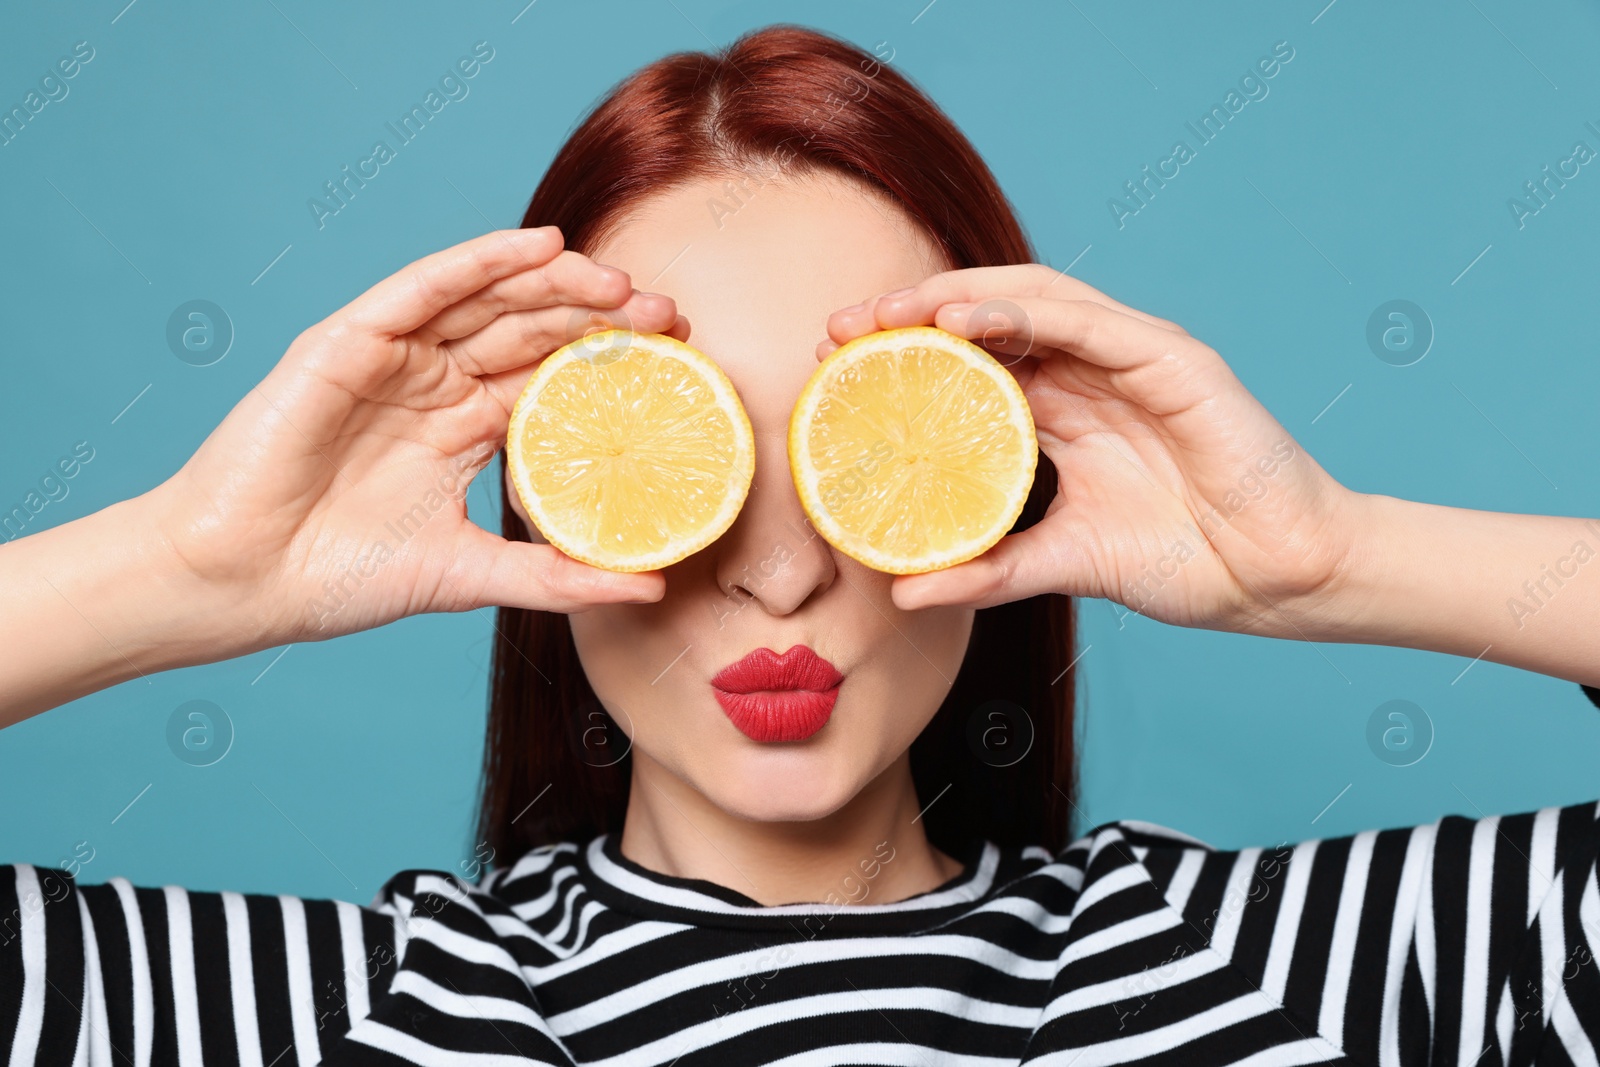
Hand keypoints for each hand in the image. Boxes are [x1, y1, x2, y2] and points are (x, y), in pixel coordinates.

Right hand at [141, 227, 672, 652]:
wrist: (241, 582)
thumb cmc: (339, 577)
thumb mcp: (471, 574)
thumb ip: (559, 577)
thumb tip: (651, 589)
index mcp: (462, 429)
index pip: (551, 379)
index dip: (612, 363)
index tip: (681, 359)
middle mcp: (435, 385)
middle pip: (532, 332)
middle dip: (601, 318)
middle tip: (668, 316)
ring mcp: (394, 359)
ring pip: (489, 301)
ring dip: (556, 283)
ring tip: (619, 280)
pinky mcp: (349, 341)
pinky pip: (424, 288)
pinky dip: (481, 262)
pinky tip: (540, 248)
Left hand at [821, 265, 1361, 633]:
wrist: (1277, 580)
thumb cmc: (1186, 561)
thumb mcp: (1062, 562)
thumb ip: (988, 569)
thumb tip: (904, 592)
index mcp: (1065, 411)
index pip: (971, 364)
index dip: (904, 356)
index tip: (834, 367)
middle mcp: (1091, 373)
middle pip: (987, 321)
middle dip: (909, 316)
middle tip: (837, 331)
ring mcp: (1132, 358)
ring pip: (1030, 303)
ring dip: (954, 300)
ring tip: (889, 314)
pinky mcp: (1173, 359)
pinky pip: (1089, 322)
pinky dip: (1024, 313)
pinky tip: (964, 320)